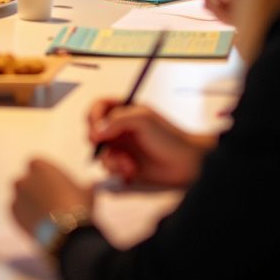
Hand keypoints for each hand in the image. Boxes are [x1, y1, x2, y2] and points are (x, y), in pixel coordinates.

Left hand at [11, 157, 92, 237]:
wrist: (67, 231)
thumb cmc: (78, 206)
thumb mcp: (86, 191)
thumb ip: (83, 186)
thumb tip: (90, 186)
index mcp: (40, 166)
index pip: (35, 165)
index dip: (44, 176)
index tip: (52, 185)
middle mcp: (25, 179)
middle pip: (25, 181)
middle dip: (33, 189)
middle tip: (47, 201)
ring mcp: (17, 196)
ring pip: (20, 197)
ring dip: (28, 203)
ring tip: (44, 215)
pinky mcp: (13, 214)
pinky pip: (17, 211)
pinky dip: (24, 216)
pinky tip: (38, 223)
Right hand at [88, 99, 210, 186]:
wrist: (186, 164)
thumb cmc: (169, 138)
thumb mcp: (143, 120)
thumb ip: (116, 120)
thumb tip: (95, 130)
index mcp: (124, 111)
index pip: (98, 108)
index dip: (93, 116)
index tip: (95, 129)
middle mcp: (120, 129)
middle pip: (94, 132)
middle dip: (99, 143)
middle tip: (106, 149)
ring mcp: (122, 148)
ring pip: (101, 154)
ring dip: (112, 161)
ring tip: (128, 165)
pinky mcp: (124, 166)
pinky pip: (110, 170)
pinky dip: (118, 172)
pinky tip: (132, 172)